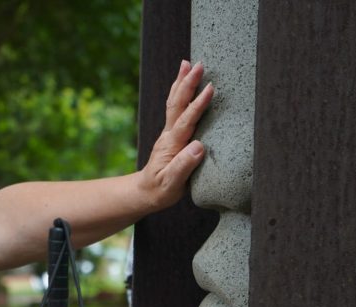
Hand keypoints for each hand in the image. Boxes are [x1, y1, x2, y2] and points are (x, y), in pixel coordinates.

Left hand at [136, 60, 213, 211]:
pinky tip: (183, 83)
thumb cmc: (160, 190)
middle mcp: (169, 135)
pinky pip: (176, 108)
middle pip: (178, 104)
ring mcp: (169, 133)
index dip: (198, 105)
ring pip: (174, 103)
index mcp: (172, 145)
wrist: (145, 192)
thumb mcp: (172, 184)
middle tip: (198, 64)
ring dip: (181, 82)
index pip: (186, 121)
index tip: (210, 88)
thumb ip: (184, 166)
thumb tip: (199, 147)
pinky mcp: (172, 134)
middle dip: (187, 83)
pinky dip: (180, 92)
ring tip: (187, 64)